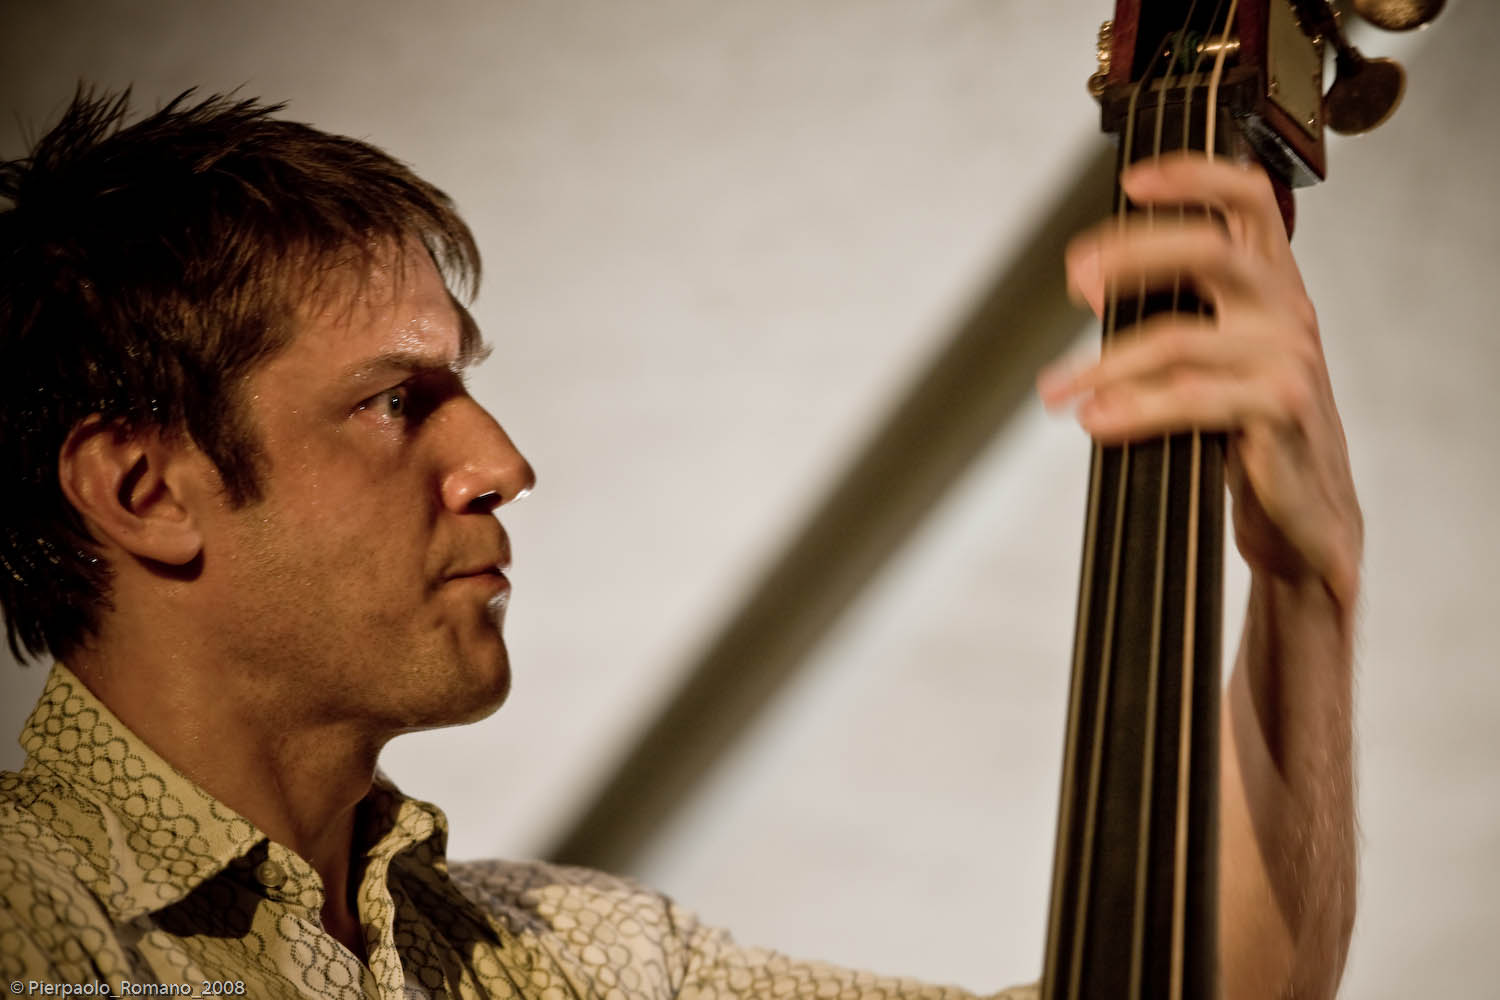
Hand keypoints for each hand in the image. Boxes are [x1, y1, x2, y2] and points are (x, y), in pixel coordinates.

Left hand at [1037, 153, 1361, 606]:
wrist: (1307, 516)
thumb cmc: (1254, 434)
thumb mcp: (1212, 361)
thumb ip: (1164, 315)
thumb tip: (1090, 281)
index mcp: (1273, 286)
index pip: (1250, 202)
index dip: (1196, 177)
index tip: (1134, 180)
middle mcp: (1286, 310)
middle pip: (1208, 249)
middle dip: (1131, 254)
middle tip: (1074, 278)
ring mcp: (1289, 358)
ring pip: (1176, 339)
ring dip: (1103, 364)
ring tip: (1058, 391)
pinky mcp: (1281, 409)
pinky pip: (1190, 398)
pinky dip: (1134, 409)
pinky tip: (1098, 420)